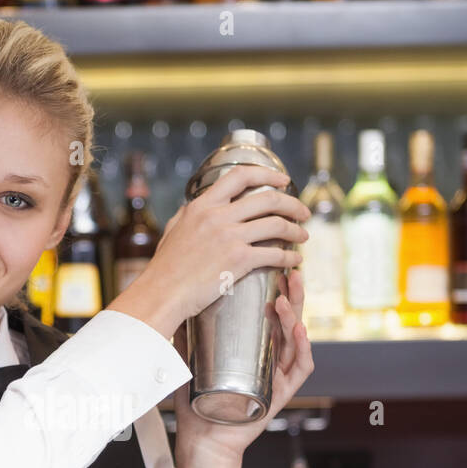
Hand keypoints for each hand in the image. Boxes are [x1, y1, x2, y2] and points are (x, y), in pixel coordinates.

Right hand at [108, 165, 308, 338]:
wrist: (162, 293)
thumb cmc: (165, 268)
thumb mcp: (174, 229)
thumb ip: (189, 214)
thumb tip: (195, 205)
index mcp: (203, 205)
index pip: (241, 175)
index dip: (267, 174)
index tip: (283, 180)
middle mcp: (218, 216)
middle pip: (268, 198)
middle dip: (293, 204)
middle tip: (303, 212)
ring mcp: (229, 237)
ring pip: (276, 225)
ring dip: (296, 230)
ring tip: (303, 236)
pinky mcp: (238, 260)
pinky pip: (274, 254)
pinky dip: (290, 257)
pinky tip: (295, 260)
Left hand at [171, 267, 314, 462]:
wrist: (203, 439)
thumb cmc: (198, 404)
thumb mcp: (188, 363)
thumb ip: (184, 338)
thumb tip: (175, 307)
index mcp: (254, 350)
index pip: (269, 316)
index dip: (274, 292)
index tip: (271, 268)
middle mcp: (270, 359)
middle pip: (288, 321)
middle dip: (291, 295)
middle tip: (290, 271)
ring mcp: (278, 375)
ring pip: (294, 340)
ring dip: (294, 315)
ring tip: (287, 295)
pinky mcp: (282, 393)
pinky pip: (299, 368)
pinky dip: (301, 348)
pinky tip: (299, 329)